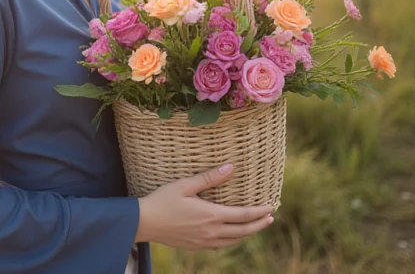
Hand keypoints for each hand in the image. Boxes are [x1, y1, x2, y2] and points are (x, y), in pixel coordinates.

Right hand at [134, 163, 273, 249]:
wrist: (144, 222)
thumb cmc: (162, 200)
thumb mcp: (185, 185)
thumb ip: (209, 177)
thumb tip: (231, 168)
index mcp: (211, 215)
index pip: (243, 216)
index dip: (259, 212)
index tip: (271, 207)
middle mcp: (211, 231)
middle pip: (243, 231)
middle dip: (259, 225)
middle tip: (270, 218)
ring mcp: (203, 241)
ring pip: (233, 241)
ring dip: (247, 234)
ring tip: (255, 227)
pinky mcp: (196, 246)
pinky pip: (220, 245)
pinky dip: (231, 240)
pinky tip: (231, 236)